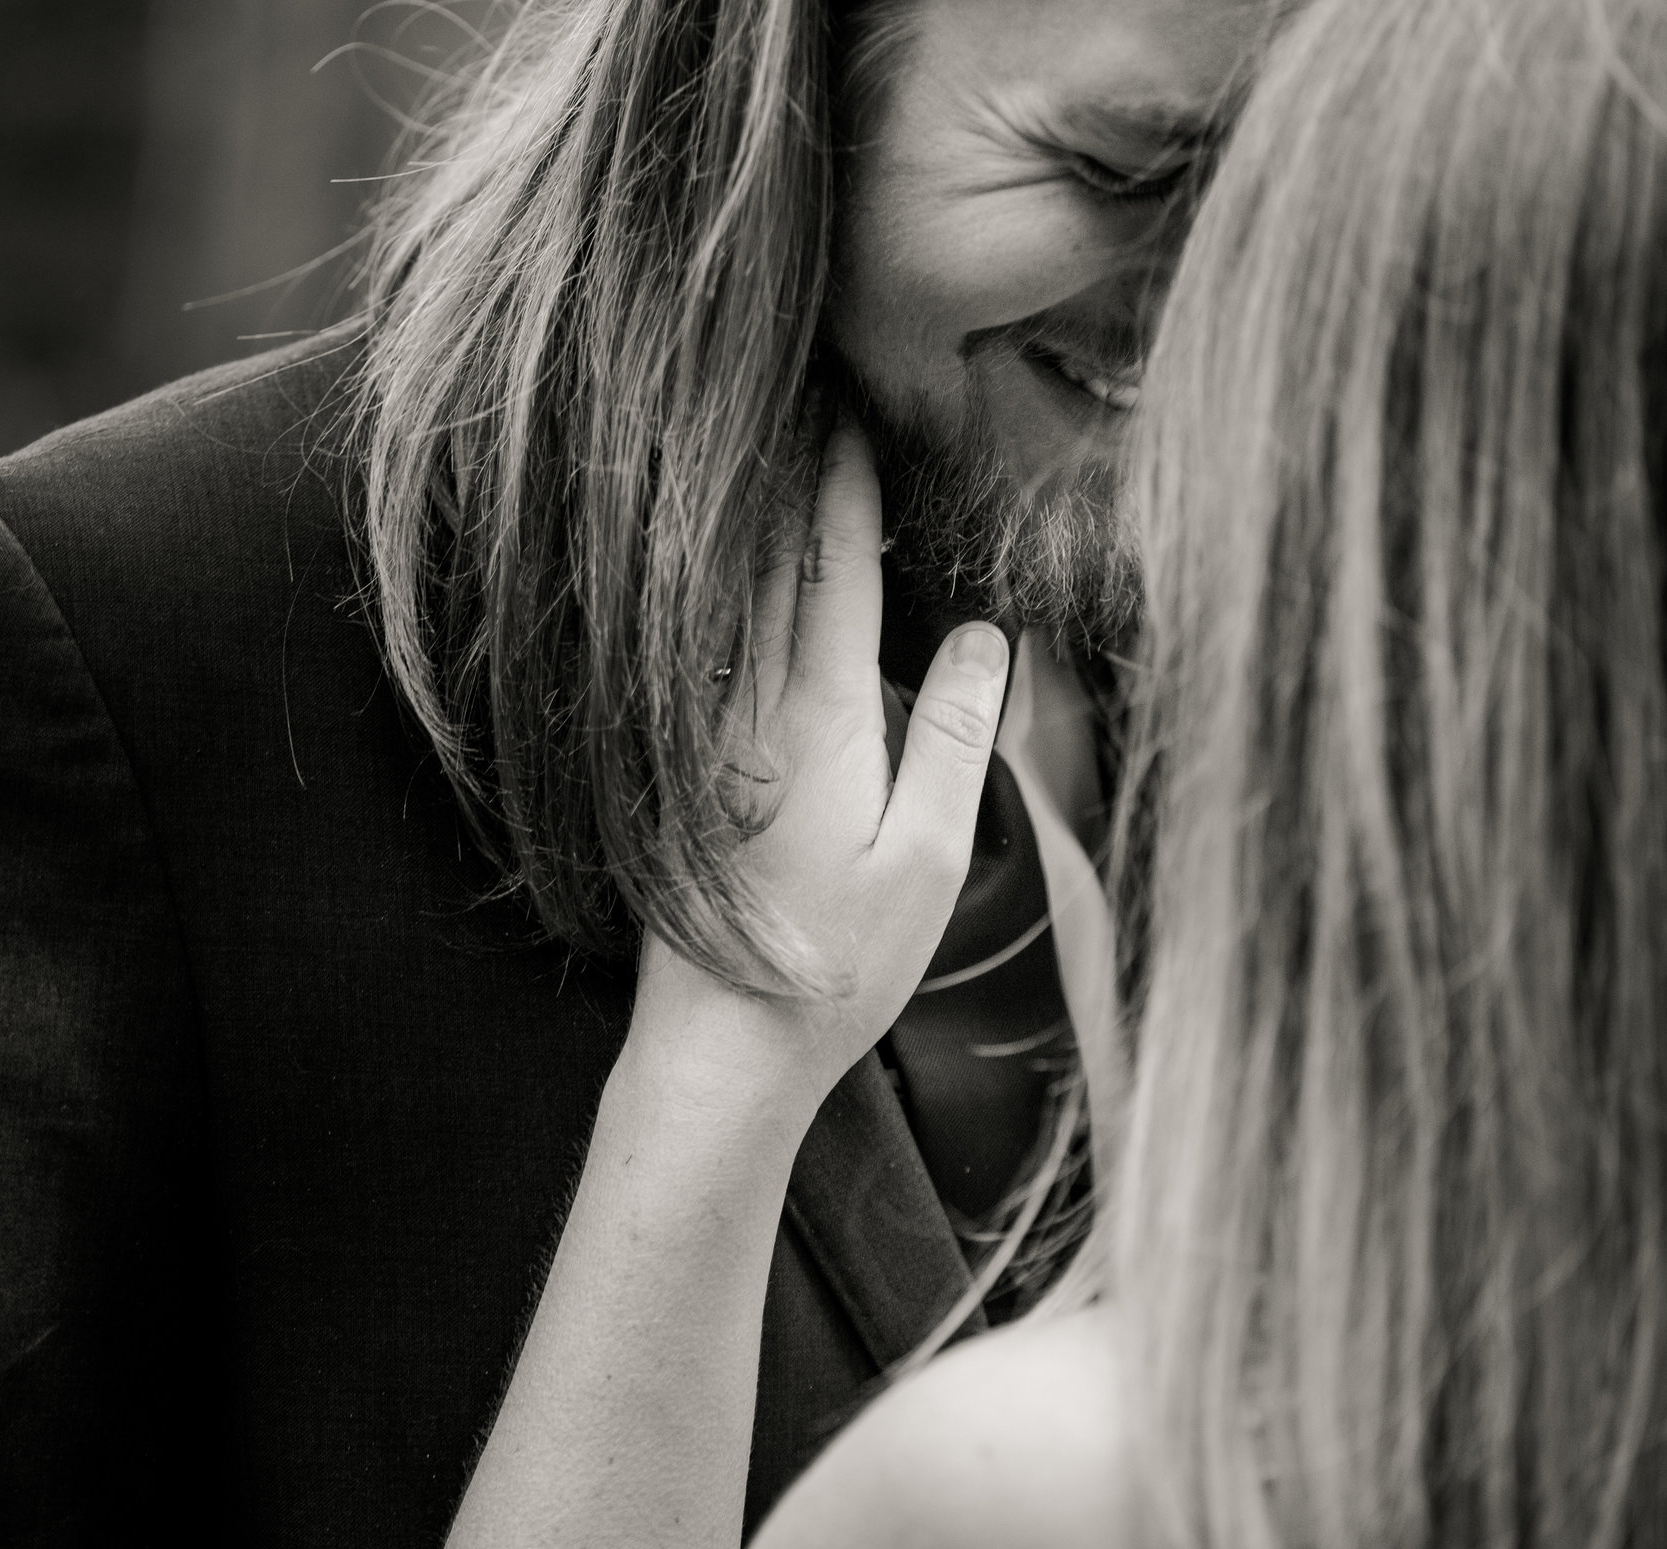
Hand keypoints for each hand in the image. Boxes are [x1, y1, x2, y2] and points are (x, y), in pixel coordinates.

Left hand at [618, 423, 1010, 1133]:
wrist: (720, 1045)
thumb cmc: (838, 962)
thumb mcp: (927, 858)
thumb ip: (952, 736)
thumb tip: (986, 634)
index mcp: (816, 716)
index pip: (832, 566)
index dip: (842, 479)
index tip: (848, 400)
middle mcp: (744, 706)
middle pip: (761, 557)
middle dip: (781, 468)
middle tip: (791, 386)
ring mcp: (702, 733)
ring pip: (719, 593)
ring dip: (740, 514)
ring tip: (753, 440)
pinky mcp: (680, 765)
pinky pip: (698, 643)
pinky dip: (713, 583)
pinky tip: (718, 562)